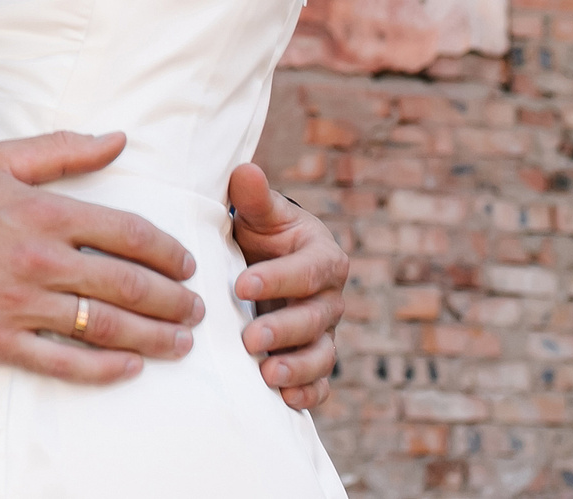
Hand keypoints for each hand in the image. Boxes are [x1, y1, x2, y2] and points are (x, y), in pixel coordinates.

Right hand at [0, 132, 204, 384]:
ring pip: (106, 326)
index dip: (168, 252)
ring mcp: (21, 305)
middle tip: (198, 309)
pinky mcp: (0, 341)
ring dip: (154, 337)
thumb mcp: (1, 160)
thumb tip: (119, 139)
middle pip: (129, 284)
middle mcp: (41, 260)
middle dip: (174, 300)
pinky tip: (131, 368)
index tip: (187, 264)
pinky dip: (104, 369)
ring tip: (181, 342)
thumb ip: (65, 149)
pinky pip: (64, 362)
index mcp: (46, 213)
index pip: (130, 233)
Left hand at [227, 163, 346, 410]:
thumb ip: (255, 198)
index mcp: (322, 256)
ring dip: (297, 367)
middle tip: (250, 339)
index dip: (279, 279)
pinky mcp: (315, 359)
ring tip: (267, 376)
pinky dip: (307, 394)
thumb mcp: (261, 216)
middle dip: (284, 330)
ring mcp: (325, 332)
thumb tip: (246, 171)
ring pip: (322, 354)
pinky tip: (284, 400)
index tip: (242, 285)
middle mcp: (330, 297)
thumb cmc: (262, 236)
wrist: (265, 264)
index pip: (308, 270)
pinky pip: (320, 383)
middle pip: (316, 318)